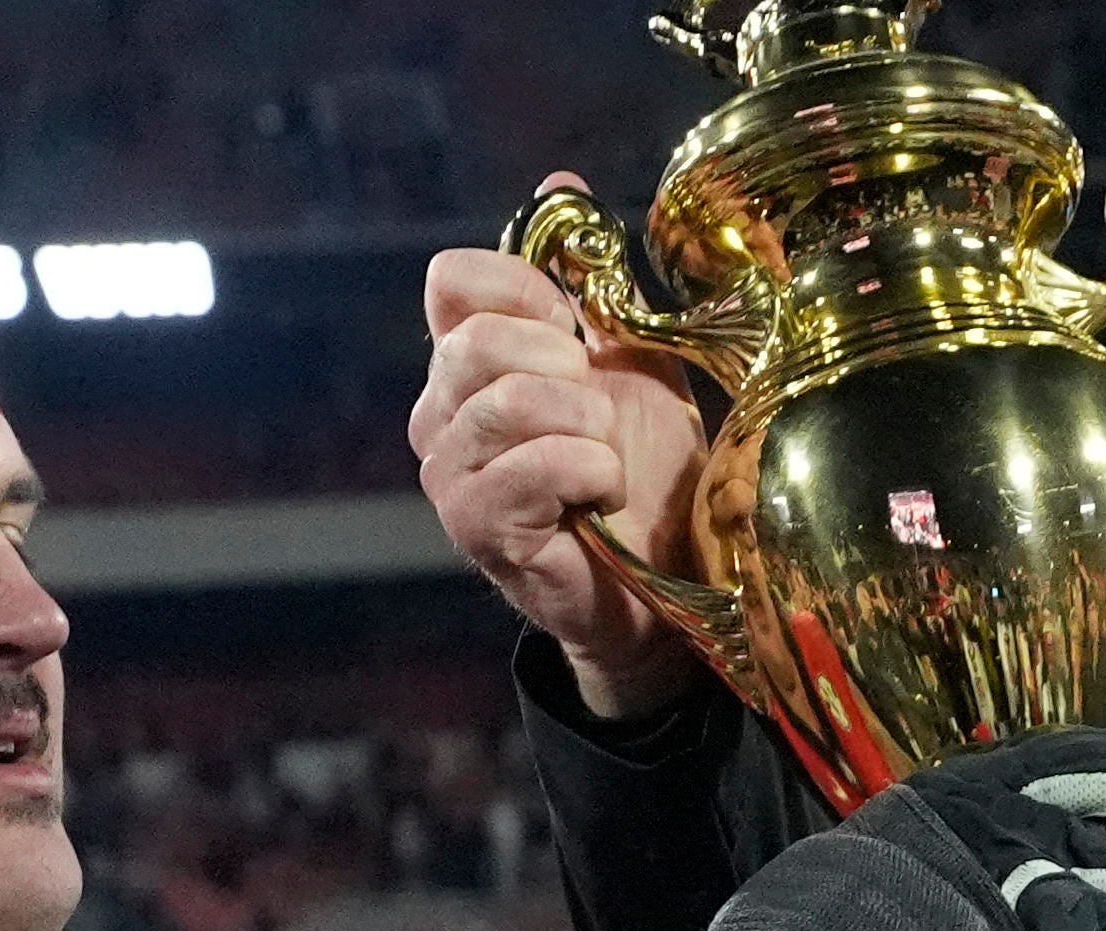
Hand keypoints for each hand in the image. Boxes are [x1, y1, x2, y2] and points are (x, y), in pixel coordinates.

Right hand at [411, 237, 711, 720]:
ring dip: (586, 426)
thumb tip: (558, 182)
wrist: (666, 574)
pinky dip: (588, 472)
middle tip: (599, 415)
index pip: (451, 280)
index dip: (523, 287)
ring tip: (606, 460)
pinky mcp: (475, 528)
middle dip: (567, 369)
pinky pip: (530, 466)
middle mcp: (439, 414)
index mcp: (466, 361)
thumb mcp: (629, 357)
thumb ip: (591, 279)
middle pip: (479, 341)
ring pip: (508, 401)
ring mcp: (449, 474)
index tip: (576, 327)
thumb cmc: (645, 469)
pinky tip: (600, 497)